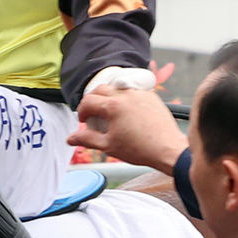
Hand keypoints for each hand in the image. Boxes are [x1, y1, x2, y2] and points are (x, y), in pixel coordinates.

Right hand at [68, 79, 186, 171]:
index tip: (83, 121)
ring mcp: (140, 94)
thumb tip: (70, 138)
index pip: (88, 101)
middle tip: (93, 115)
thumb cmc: (140, 149)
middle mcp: (126, 95)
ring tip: (109, 113)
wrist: (167, 149)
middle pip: (101, 89)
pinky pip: (133, 91)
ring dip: (109, 97)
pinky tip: (127, 113)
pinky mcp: (151, 96)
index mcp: (113, 106)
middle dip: (93, 100)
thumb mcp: (108, 146)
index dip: (81, 111)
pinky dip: (125, 98)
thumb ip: (87, 139)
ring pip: (117, 88)